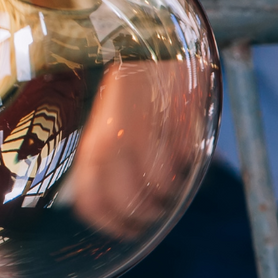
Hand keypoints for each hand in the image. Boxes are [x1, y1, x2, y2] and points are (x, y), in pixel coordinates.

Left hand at [66, 60, 200, 238]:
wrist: (146, 47)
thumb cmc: (124, 93)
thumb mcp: (102, 126)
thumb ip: (102, 161)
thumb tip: (107, 202)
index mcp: (92, 147)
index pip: (92, 204)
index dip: (109, 224)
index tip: (123, 230)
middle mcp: (115, 146)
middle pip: (130, 206)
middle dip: (144, 218)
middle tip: (153, 214)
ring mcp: (147, 137)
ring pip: (161, 191)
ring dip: (168, 196)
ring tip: (170, 187)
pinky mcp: (174, 127)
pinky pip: (183, 165)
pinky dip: (185, 170)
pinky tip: (181, 159)